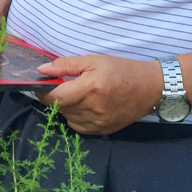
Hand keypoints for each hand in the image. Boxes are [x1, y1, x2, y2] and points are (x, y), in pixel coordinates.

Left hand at [34, 55, 162, 134]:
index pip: (55, 97)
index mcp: (90, 88)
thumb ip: (65, 65)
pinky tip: (83, 106)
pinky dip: (75, 117)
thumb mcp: (93, 60)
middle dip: (56, 97)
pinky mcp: (104, 131)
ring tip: (76, 95)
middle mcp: (94, 109)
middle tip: (62, 86)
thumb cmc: (120, 70)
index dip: (43, 92)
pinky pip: (78, 127)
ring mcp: (99, 123)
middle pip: (60, 108)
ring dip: (66, 107)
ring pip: (68, 118)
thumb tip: (41, 70)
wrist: (150, 87)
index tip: (42, 85)